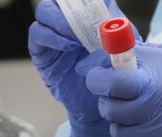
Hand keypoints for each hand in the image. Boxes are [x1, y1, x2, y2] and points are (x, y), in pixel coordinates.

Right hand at [28, 0, 135, 136]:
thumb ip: (121, 30)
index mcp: (89, 16)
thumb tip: (115, 14)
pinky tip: (67, 46)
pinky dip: (51, 36)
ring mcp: (53, 35)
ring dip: (60, 21)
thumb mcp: (124, 49)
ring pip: (45, 12)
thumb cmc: (114, 73)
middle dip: (71, 6)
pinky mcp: (42, 51)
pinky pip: (37, 34)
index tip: (98, 3)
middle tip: (84, 20)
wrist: (101, 102)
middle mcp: (69, 22)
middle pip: (60, 0)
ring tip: (75, 37)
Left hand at [84, 43, 161, 136]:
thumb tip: (127, 53)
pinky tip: (140, 122)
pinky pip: (124, 135)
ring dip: (115, 110)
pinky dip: (126, 128)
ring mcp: (153, 125)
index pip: (116, 73)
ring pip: (113, 118)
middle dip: (105, 90)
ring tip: (131, 105)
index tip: (103, 69)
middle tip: (115, 87)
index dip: (101, 71)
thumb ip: (156, 57)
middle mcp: (155, 99)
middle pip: (109, 96)